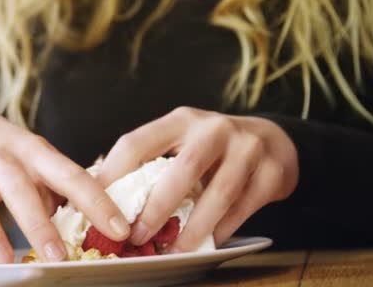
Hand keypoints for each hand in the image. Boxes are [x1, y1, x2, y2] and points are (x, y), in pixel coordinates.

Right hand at [0, 106, 129, 263]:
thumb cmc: (4, 146)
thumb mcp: (34, 157)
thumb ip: (53, 186)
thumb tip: (80, 219)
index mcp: (34, 150)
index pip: (70, 174)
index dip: (96, 201)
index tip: (117, 227)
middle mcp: (2, 155)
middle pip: (20, 187)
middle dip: (39, 223)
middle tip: (58, 254)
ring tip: (5, 259)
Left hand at [97, 107, 297, 251]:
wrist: (273, 141)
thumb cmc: (212, 147)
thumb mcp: (181, 141)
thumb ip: (151, 162)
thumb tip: (108, 198)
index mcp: (180, 121)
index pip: (137, 142)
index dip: (114, 174)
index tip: (99, 206)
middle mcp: (213, 129)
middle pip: (182, 170)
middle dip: (157, 209)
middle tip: (137, 237)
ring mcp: (246, 148)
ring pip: (217, 195)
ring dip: (191, 229)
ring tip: (171, 251)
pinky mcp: (271, 172)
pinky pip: (241, 209)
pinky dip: (220, 231)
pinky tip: (204, 246)